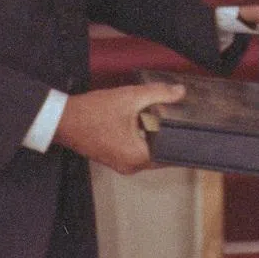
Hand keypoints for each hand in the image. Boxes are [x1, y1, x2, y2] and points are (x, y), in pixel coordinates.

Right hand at [54, 81, 184, 173]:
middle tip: (183, 117)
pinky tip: (146, 120)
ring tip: (168, 116)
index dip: (183, 141)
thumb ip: (158, 93)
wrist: (63, 119)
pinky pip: (137, 149)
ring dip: (156, 135)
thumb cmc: (94, 112)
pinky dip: (144, 137)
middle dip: (170, 135)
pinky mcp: (115, 157)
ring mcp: (122, 164)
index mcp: (138, 157)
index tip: (194, 129)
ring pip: (149, 150)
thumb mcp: (130, 97)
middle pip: (161, 152)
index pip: (171, 154)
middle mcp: (131, 166)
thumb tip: (181, 91)